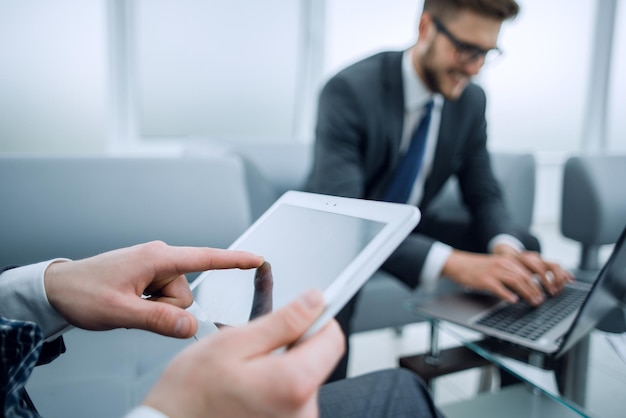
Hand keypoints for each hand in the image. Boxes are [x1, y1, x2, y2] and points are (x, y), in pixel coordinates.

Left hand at [44, 241, 262, 337]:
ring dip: (157, 308)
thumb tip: (190, 325)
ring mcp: (153, 266)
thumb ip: (158, 319)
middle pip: (186, 293)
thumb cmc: (82, 293)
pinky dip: (152, 305)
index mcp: (157, 258)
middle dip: (167, 308)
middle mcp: (159, 257)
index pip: (204, 258)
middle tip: (135, 309)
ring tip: (129, 305)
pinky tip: (131, 304)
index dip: (233, 260)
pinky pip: (164, 297)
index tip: (257, 259)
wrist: (57, 288)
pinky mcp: (148, 275)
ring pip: (176, 299)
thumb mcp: (120, 312)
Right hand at [143, 289, 344, 417]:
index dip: (316, 317)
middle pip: (317, 358)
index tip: (301, 309)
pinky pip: (291, 396)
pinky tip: (248, 389)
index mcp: (294, 384)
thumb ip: (282, 322)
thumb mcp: (233, 343)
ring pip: (302, 376)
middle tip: (253, 347)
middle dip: (291, 344)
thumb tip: (314, 302)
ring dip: (280, 366)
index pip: (333, 338)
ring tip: (245, 373)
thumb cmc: (191, 394)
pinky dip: (274, 386)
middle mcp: (304, 411)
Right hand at [442, 249, 571, 305]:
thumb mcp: (498, 265)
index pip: (531, 268)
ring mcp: (494, 271)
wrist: (459, 264)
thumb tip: (530, 286)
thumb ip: (513, 272)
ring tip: (534, 302)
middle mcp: (504, 263)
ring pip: (516, 281)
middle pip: (526, 276)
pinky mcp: (485, 279)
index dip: (544, 278)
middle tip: (543, 300)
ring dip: (528, 293)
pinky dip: (508, 295)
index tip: (551, 289)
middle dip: (537, 289)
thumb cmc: (478, 267)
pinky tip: (513, 301)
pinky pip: (499, 287)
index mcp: (509, 260)